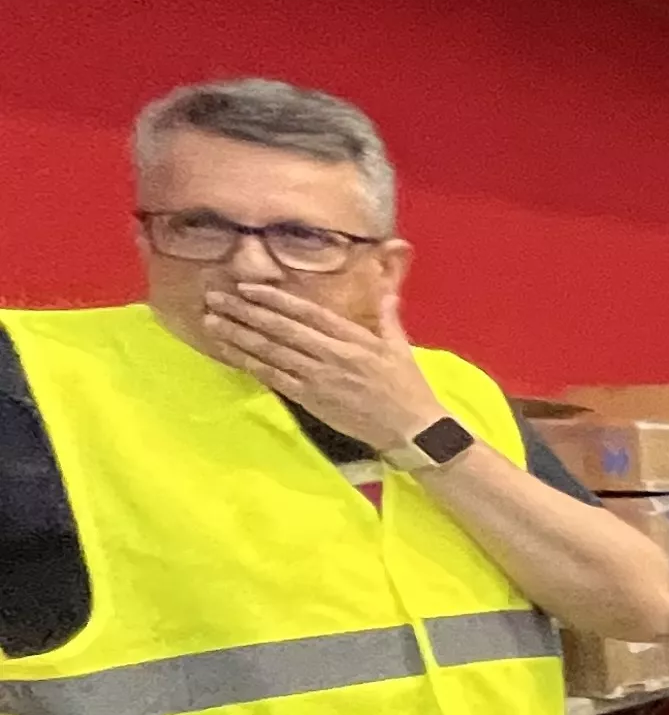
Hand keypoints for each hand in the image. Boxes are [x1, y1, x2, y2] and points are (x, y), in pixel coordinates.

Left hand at [201, 281, 449, 452]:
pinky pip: (274, 377)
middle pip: (280, 328)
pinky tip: (230, 351)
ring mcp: (318, 377)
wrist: (411, 428)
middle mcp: (331, 354)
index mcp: (353, 338)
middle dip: (245, 311)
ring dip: (239, 334)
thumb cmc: (407, 387)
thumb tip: (387, 290)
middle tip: (215, 298)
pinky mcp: (310, 398)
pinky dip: (250, 363)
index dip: (275, 298)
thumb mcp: (400, 348)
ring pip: (271, 351)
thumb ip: (388, 317)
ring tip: (212, 320)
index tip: (248, 286)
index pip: (307, 312)